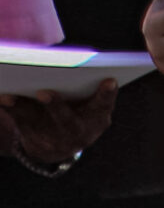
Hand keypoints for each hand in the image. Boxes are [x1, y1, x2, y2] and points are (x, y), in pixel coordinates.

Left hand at [0, 80, 116, 167]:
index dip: (106, 94)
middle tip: (43, 92)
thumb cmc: (80, 109)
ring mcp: (55, 141)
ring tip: (9, 96)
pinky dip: (12, 111)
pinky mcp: (34, 143)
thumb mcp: (89, 102)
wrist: (63, 143)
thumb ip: (87, 86)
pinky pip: (20, 125)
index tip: (109, 80)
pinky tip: (4, 98)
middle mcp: (79, 133)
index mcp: (98, 118)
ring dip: (23, 109)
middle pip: (66, 120)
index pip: (104, 105)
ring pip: (38, 123)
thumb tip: (77, 64)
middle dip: (55, 106)